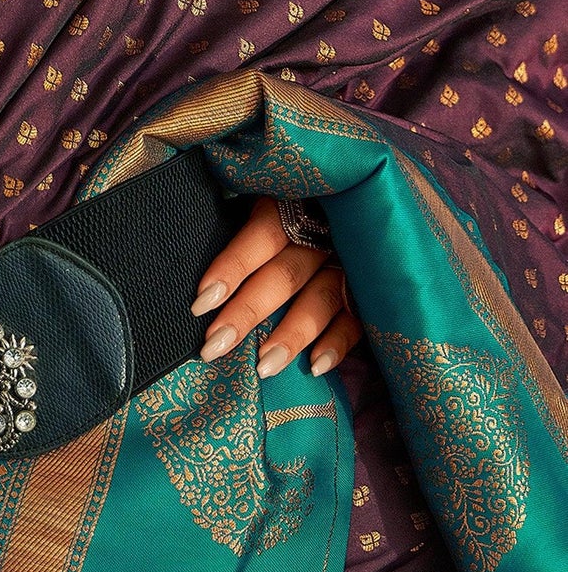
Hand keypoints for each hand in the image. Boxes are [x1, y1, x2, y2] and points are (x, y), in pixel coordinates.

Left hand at [190, 196, 361, 378]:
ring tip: (263, 367)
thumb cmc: (293, 213)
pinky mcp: (370, 292)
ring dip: (290, 336)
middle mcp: (322, 236)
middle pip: (284, 275)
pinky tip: (315, 367)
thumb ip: (244, 227)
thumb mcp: (269, 204)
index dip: (232, 267)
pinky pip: (356, 321)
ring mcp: (350, 264)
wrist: (365, 204)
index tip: (201, 302)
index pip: (262, 235)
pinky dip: (336, 345)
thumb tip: (203, 268)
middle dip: (247, 313)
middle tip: (213, 346)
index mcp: (293, 207)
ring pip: (320, 301)